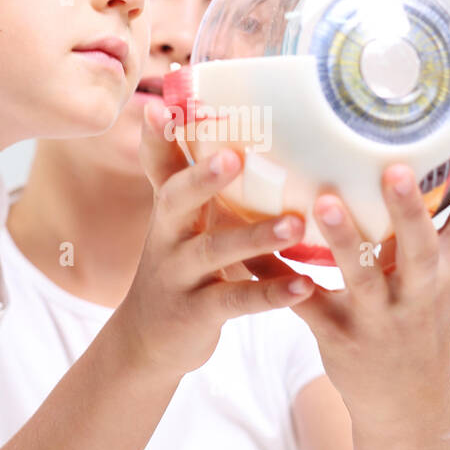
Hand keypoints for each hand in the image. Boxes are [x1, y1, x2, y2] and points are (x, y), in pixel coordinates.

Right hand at [113, 100, 317, 377]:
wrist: (145, 342)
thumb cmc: (178, 266)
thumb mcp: (178, 223)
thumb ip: (193, 182)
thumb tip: (214, 124)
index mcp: (168, 208)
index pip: (158, 165)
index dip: (158, 137)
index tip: (163, 107)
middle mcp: (167, 236)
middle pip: (175, 200)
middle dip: (203, 180)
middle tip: (234, 157)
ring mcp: (180, 275)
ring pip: (214, 251)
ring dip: (255, 237)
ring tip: (296, 224)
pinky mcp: (197, 313)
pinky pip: (236, 300)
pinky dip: (271, 293)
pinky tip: (304, 285)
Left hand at [244, 116, 449, 428]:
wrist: (407, 405)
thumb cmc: (421, 318)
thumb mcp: (443, 273)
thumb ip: (434, 218)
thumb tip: (419, 139)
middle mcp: (422, 290)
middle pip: (422, 247)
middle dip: (409, 210)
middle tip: (396, 168)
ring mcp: (382, 317)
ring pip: (363, 278)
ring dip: (345, 241)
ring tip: (325, 203)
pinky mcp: (340, 337)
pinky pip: (303, 304)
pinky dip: (274, 279)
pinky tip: (244, 254)